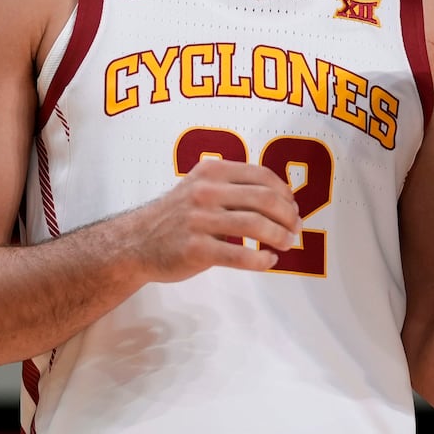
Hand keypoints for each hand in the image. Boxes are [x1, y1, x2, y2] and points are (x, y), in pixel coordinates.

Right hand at [128, 158, 301, 282]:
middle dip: (288, 215)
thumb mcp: (199, 186)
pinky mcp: (196, 249)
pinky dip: (261, 259)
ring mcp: (200, 220)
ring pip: (255, 225)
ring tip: (287, 244)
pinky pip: (239, 255)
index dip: (285, 192)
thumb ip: (232, 187)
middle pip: (263, 199)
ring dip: (280, 236)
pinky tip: (268, 261)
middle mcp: (206, 191)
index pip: (261, 176)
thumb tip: (280, 200)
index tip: (293, 206)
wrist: (136, 242)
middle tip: (296, 228)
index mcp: (211, 171)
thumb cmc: (176, 216)